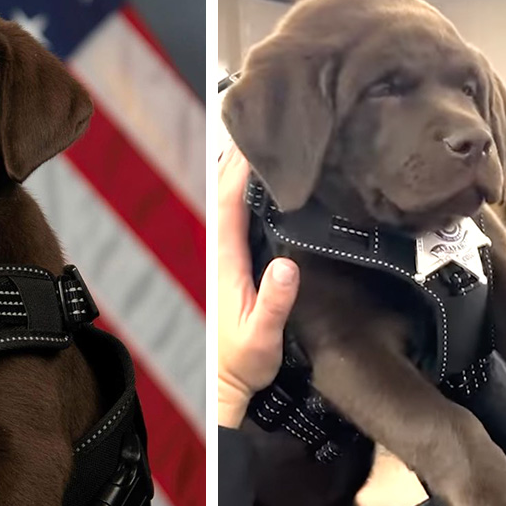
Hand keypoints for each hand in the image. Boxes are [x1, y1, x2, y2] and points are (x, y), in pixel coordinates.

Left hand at [217, 144, 299, 428]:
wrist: (225, 385)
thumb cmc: (241, 364)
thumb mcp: (262, 337)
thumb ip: (273, 302)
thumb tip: (286, 266)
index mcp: (225, 263)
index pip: (229, 203)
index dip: (240, 168)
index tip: (256, 138)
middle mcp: (220, 254)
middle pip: (224, 192)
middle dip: (238, 155)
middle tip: (260, 121)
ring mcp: (224, 258)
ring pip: (228, 201)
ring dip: (239, 169)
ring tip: (261, 137)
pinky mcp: (233, 265)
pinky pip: (237, 216)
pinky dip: (244, 192)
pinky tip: (260, 181)